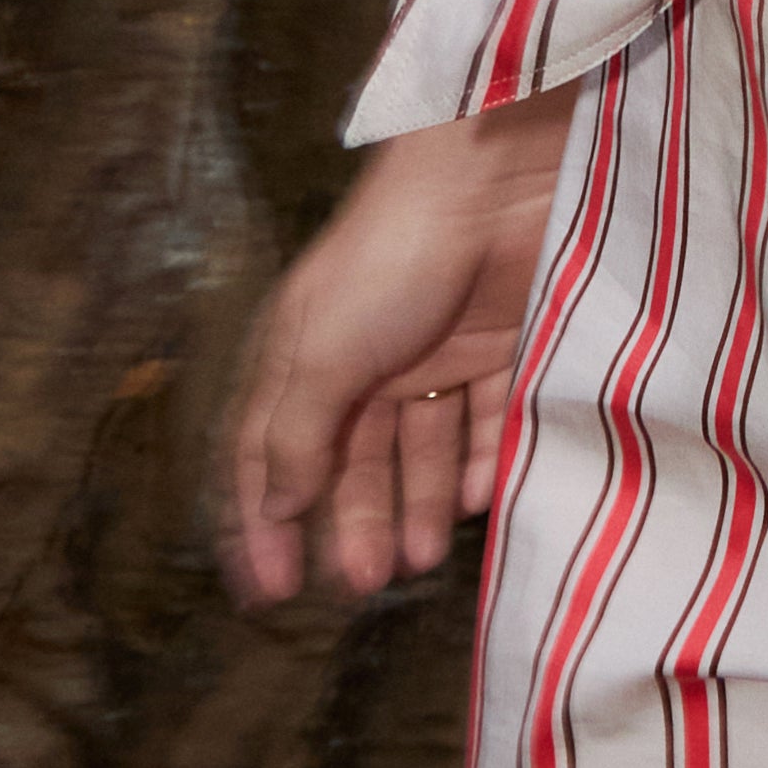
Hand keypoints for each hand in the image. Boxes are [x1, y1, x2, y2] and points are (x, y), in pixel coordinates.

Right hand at [214, 100, 571, 614]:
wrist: (499, 178)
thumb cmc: (392, 252)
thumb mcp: (322, 349)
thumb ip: (296, 434)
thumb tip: (269, 509)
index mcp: (305, 352)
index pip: (268, 453)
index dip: (263, 520)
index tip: (271, 589)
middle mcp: (366, 357)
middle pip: (352, 461)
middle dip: (353, 522)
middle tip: (363, 582)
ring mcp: (437, 351)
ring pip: (421, 450)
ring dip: (414, 507)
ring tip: (417, 559)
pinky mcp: (504, 346)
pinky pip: (488, 423)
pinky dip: (481, 464)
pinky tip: (473, 502)